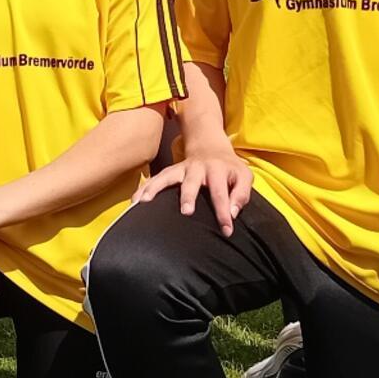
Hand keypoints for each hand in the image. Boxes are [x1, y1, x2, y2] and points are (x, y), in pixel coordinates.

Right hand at [133, 148, 252, 236]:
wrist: (210, 146)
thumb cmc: (229, 168)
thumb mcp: (244, 176)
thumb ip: (242, 194)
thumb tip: (232, 213)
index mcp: (218, 170)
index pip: (221, 193)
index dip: (223, 212)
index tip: (226, 231)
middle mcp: (197, 168)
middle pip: (191, 182)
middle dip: (188, 196)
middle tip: (185, 211)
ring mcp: (181, 169)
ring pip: (167, 177)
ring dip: (156, 189)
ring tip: (143, 203)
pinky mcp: (171, 171)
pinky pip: (156, 179)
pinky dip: (145, 188)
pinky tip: (135, 201)